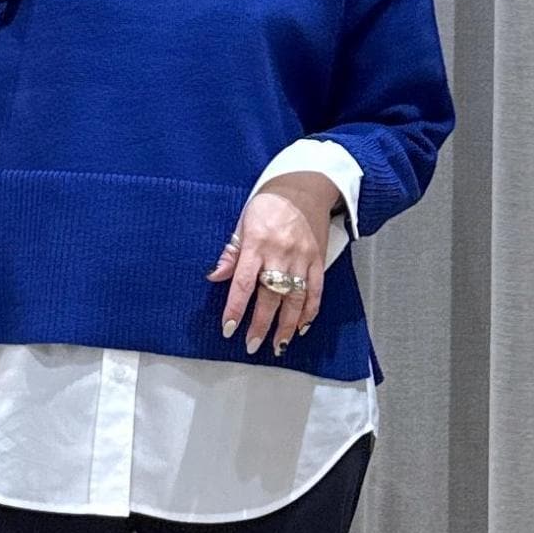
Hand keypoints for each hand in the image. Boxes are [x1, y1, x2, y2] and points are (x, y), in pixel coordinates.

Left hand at [205, 172, 340, 355]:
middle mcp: (280, 253)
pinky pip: (316, 291)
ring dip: (286, 326)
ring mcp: (302, 258)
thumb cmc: (269, 204)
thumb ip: (231, 252)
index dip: (236, 309)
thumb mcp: (243, 222)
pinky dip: (309, 311)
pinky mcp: (319, 260)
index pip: (244, 283)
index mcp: (257, 244)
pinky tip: (301, 327)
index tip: (229, 328)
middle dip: (260, 324)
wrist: (304, 186)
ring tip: (277, 346)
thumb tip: (214, 277)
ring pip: (295, 299)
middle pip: (271, 296)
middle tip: (252, 345)